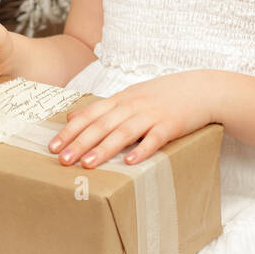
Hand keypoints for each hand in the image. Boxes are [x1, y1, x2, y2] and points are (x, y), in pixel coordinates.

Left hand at [47, 72, 219, 167]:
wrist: (201, 89)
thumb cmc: (163, 96)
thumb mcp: (130, 96)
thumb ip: (101, 108)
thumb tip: (71, 117)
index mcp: (121, 99)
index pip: (90, 114)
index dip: (70, 130)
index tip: (53, 146)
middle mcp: (133, 105)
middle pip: (102, 124)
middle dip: (80, 142)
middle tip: (63, 160)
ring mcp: (152, 114)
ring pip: (124, 132)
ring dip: (104, 148)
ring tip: (88, 164)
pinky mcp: (171, 125)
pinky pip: (155, 139)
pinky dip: (142, 150)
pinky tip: (131, 162)